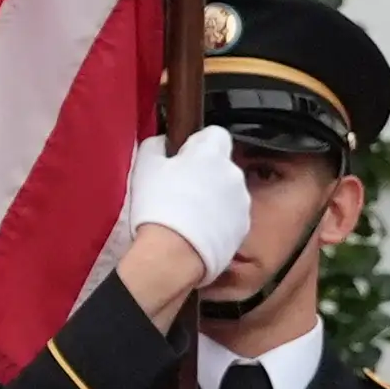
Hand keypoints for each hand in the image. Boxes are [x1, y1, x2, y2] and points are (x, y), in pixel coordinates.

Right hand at [116, 127, 247, 313]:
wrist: (174, 253)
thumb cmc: (157, 205)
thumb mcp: (145, 166)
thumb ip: (156, 146)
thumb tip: (164, 143)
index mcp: (212, 154)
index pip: (216, 134)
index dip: (200, 143)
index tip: (184, 156)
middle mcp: (234, 175)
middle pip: (223, 165)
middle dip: (206, 172)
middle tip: (181, 188)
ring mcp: (242, 203)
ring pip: (229, 192)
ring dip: (214, 197)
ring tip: (189, 214)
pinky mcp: (244, 229)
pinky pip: (232, 217)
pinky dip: (220, 220)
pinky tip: (199, 231)